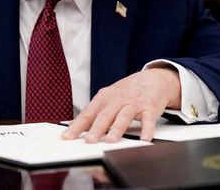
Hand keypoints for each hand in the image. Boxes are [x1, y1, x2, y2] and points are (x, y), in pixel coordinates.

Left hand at [62, 68, 179, 142]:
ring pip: (123, 117)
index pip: (88, 113)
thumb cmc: (127, 91)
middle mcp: (117, 100)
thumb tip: (74, 126)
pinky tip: (144, 138)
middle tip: (89, 141)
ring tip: (111, 141)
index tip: (67, 137)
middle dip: (96, 129)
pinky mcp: (149, 107)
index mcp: (104, 98)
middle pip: (105, 115)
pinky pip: (148, 120)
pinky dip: (146, 129)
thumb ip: (94, 112)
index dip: (77, 126)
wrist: (152, 78)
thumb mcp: (108, 97)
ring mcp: (133, 103)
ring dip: (117, 129)